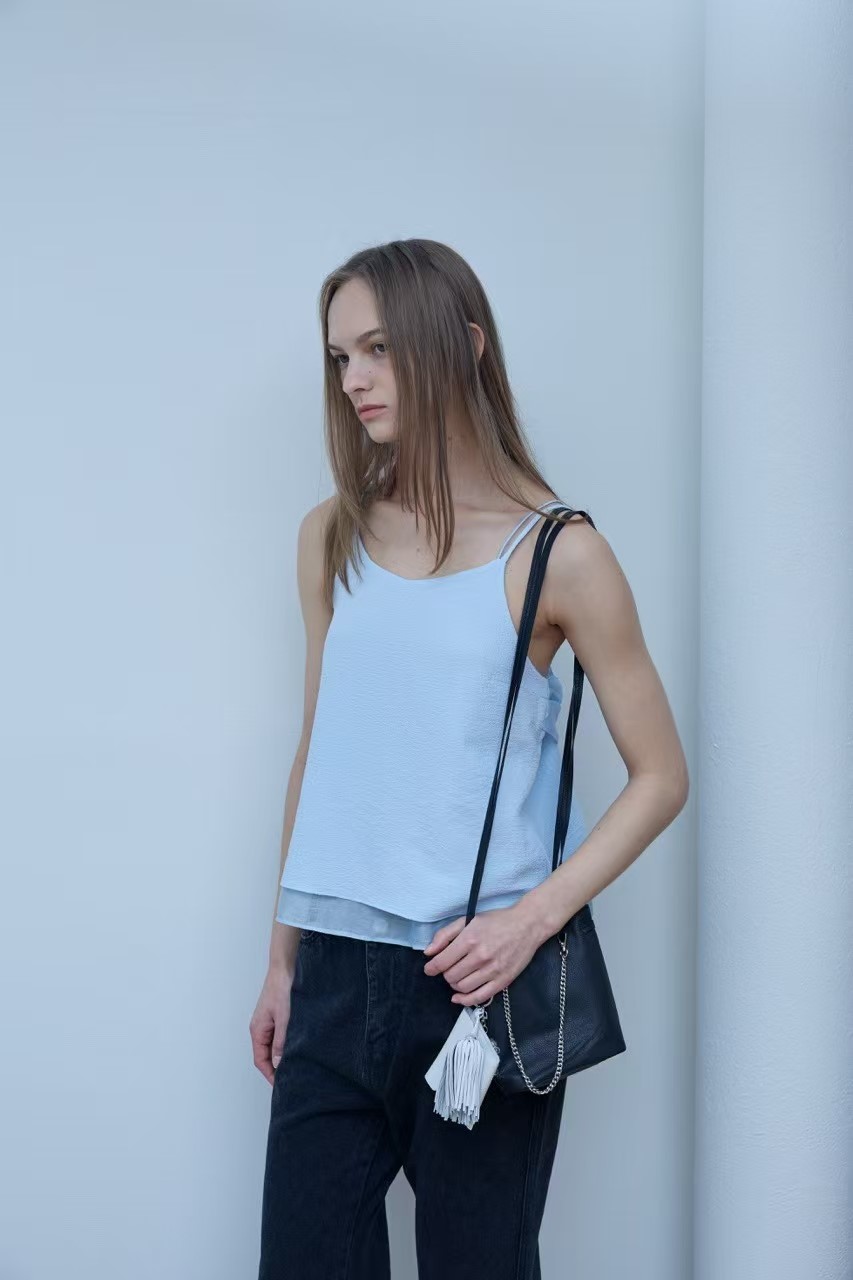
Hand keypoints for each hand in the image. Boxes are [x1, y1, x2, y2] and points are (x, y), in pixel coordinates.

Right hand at [249, 967, 292, 1084]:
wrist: (287, 965)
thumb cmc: (282, 987)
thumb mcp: (284, 1018)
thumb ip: (282, 1041)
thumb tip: (279, 1063)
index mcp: (258, 1029)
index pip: (260, 1060)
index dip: (270, 1074)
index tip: (282, 1084)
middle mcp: (262, 1027)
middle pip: (267, 1055)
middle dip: (277, 1067)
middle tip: (292, 1077)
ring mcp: (270, 1021)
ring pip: (275, 1045)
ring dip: (284, 1055)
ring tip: (298, 1064)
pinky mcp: (280, 1015)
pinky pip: (282, 1035)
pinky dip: (289, 1043)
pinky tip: (300, 1045)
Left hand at [422, 903, 543, 1006]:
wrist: (527, 925)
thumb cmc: (497, 921)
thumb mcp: (468, 920)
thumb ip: (445, 935)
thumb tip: (429, 952)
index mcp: (470, 939)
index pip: (442, 962)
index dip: (431, 968)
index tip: (429, 968)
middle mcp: (480, 956)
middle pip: (451, 976)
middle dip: (445, 973)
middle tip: (448, 968)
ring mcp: (492, 970)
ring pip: (462, 987)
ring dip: (455, 985)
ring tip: (457, 976)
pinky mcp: (503, 981)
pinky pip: (479, 997)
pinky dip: (465, 1000)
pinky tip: (459, 996)